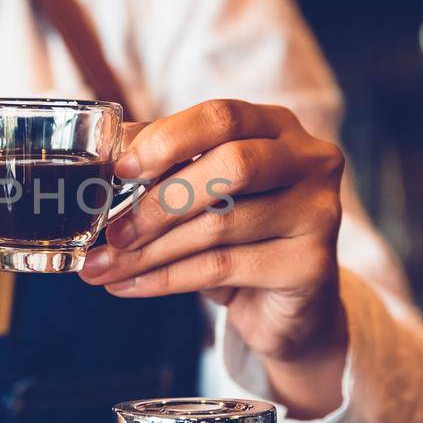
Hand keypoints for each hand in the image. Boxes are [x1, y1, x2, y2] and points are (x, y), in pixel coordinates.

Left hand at [80, 99, 348, 416]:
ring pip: (220, 225)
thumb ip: (163, 163)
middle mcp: (308, 160)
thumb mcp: (201, 191)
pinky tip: (130, 285)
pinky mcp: (311, 264)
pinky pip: (223, 267)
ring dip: (150, 250)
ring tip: (105, 267)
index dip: (167, 140)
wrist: (288, 306)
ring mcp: (318, 212)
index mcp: (277, 126)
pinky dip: (165, 278)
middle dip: (161, 201)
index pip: (221, 117)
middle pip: (230, 166)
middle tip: (112, 231)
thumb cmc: (239, 235)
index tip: (120, 169)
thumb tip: (109, 153)